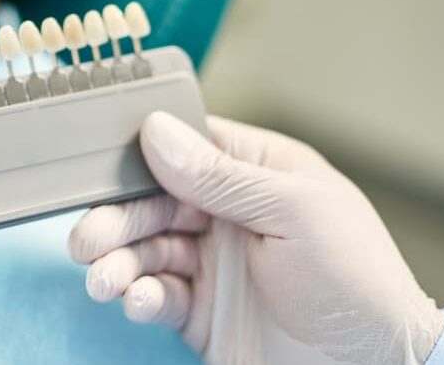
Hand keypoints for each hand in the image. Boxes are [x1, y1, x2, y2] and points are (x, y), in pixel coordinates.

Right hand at [69, 112, 443, 363]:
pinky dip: (136, 296)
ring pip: (145, 249)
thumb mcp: (295, 212)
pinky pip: (153, 294)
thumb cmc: (356, 280)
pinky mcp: (198, 310)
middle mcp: (227, 213)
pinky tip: (136, 300)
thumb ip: (222, 175)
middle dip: (117, 218)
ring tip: (103, 279)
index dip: (141, 155)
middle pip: (152, 201)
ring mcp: (211, 263)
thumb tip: (158, 132)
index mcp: (255, 173)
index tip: (103, 168)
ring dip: (117, 261)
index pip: (185, 147)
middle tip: (87, 239)